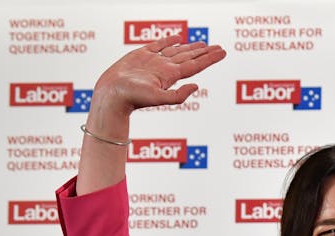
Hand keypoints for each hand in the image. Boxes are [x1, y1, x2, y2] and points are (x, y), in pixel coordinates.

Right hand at [92, 34, 225, 115]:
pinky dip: (168, 41)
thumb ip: (179, 95)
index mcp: (171, 75)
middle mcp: (165, 68)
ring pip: (176, 51)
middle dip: (205, 53)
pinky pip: (158, 46)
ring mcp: (154, 61)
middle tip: (218, 48)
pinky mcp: (141, 55)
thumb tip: (197, 86)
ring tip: (202, 44)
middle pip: (190, 58)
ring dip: (190, 47)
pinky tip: (177, 38)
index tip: (223, 52)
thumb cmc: (133, 97)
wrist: (111, 94)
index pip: (196, 65)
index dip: (210, 58)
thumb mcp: (159, 98)